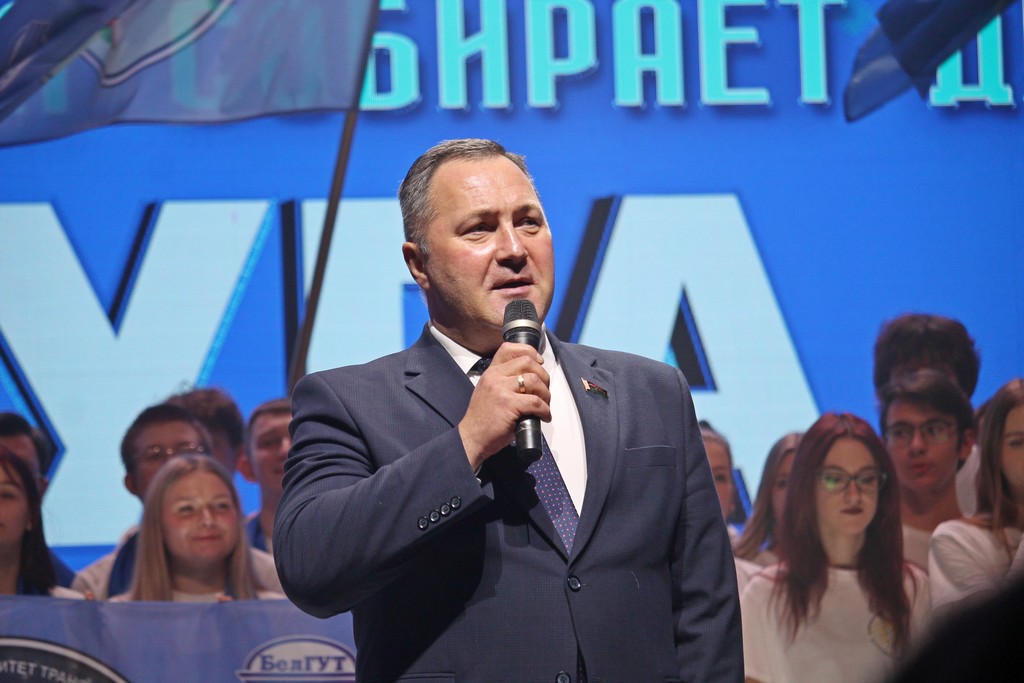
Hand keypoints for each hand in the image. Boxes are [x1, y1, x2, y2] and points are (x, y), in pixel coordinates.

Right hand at [459, 342, 550, 469]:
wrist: (471, 437)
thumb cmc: (483, 419)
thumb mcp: (489, 391)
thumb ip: (504, 381)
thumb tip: (531, 378)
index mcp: (491, 372)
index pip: (509, 349)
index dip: (529, 352)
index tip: (539, 363)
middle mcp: (495, 376)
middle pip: (528, 362)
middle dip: (543, 376)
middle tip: (544, 391)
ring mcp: (501, 390)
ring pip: (534, 381)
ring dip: (546, 394)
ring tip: (545, 405)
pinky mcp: (508, 404)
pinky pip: (536, 402)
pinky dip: (545, 410)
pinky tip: (543, 417)